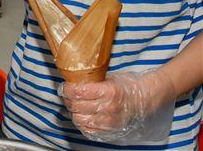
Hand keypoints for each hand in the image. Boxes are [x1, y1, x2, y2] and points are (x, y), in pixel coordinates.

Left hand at [59, 70, 175, 142]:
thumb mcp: (110, 78)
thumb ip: (92, 81)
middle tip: (67, 95)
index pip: (79, 92)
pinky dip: (81, 123)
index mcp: (109, 91)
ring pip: (79, 119)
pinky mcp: (109, 132)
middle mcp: (108, 108)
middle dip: (68, 99)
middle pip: (76, 106)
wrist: (146, 101)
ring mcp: (109, 122)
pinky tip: (81, 115)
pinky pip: (87, 130)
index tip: (64, 86)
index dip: (67, 89)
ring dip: (73, 111)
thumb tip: (72, 80)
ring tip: (74, 105)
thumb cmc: (127, 87)